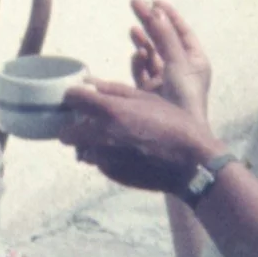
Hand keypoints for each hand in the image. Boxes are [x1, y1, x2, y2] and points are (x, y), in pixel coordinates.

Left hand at [59, 78, 217, 196]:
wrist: (191, 163)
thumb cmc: (173, 125)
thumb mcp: (147, 99)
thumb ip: (113, 90)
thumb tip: (88, 82)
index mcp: (110, 111)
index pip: (72, 98)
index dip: (74, 96)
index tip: (80, 98)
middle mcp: (101, 136)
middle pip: (66, 133)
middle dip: (73, 127)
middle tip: (90, 123)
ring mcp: (104, 158)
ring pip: (81, 151)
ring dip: (88, 145)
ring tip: (110, 140)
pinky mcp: (112, 174)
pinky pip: (98, 163)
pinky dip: (104, 157)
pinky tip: (125, 154)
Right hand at [126, 0, 210, 123]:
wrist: (180, 131)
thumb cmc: (186, 95)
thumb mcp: (179, 61)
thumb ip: (166, 36)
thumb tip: (156, 11)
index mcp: (195, 60)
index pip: (182, 31)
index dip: (170, 15)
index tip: (155, 1)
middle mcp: (181, 68)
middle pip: (163, 39)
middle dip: (150, 22)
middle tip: (134, 3)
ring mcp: (165, 80)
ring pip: (152, 54)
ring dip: (142, 41)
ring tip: (133, 29)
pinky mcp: (151, 91)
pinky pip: (143, 71)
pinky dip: (139, 62)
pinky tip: (136, 54)